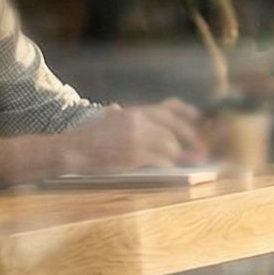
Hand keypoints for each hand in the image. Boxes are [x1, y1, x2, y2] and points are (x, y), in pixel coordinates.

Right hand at [64, 99, 201, 170]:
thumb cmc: (88, 136)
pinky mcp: (135, 155)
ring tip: (177, 159)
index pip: (167, 108)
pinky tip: (167, 166)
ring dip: (176, 155)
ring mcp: (137, 138)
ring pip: (170, 146)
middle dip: (189, 140)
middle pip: (173, 130)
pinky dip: (167, 164)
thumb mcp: (104, 119)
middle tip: (199, 149)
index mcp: (134, 112)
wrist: (74, 149)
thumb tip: (115, 108)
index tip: (198, 117)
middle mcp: (138, 122)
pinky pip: (161, 160)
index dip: (185, 112)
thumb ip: (115, 114)